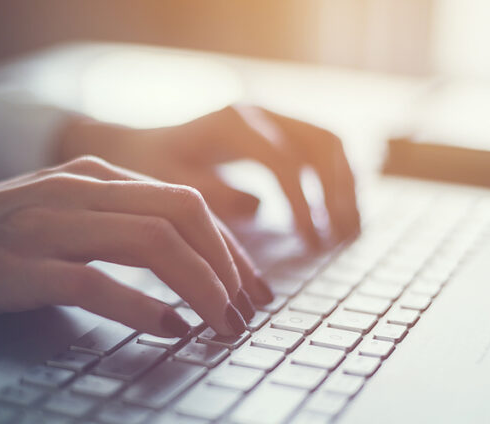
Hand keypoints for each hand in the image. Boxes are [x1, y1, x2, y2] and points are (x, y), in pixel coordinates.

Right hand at [0, 157, 272, 334]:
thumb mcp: (59, 209)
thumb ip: (115, 221)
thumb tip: (182, 257)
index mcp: (95, 177)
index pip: (186, 204)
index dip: (229, 249)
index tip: (249, 290)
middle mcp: (78, 191)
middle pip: (183, 216)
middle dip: (229, 268)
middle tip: (247, 313)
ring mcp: (48, 225)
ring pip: (152, 244)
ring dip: (202, 288)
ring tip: (222, 326)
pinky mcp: (19, 266)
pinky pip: (97, 283)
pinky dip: (144, 308)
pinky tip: (170, 329)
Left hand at [60, 105, 359, 245]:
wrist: (139, 148)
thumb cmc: (150, 171)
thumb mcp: (172, 187)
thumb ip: (212, 197)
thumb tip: (259, 208)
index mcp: (232, 124)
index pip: (284, 161)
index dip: (304, 204)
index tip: (312, 244)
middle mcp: (259, 113)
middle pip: (321, 144)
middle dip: (337, 193)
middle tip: (343, 238)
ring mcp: (272, 119)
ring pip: (329, 144)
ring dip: (345, 187)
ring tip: (350, 232)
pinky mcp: (277, 132)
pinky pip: (320, 151)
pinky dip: (336, 181)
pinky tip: (338, 215)